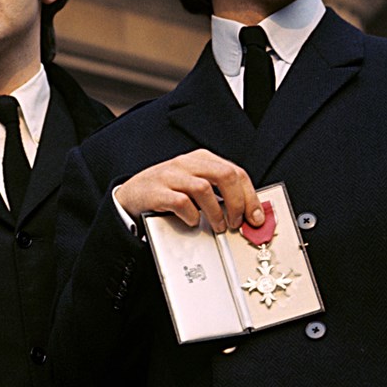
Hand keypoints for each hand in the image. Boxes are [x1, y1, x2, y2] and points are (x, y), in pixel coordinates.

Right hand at [116, 149, 262, 231]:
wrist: (131, 195)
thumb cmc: (167, 192)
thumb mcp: (194, 186)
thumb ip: (219, 193)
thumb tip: (247, 213)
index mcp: (201, 159)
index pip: (235, 172)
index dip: (250, 196)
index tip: (256, 217)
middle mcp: (187, 163)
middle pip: (225, 176)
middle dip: (237, 202)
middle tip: (237, 222)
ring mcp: (171, 175)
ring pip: (204, 188)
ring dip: (216, 212)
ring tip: (218, 226)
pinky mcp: (157, 191)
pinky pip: (180, 202)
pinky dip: (191, 215)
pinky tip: (192, 222)